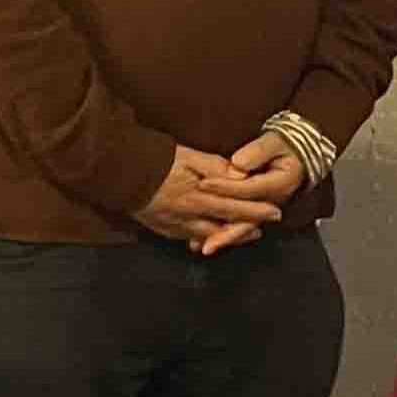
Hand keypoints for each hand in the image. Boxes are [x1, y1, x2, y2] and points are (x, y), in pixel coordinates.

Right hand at [136, 143, 290, 254]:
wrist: (120, 173)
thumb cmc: (159, 160)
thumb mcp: (191, 157)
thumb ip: (218, 168)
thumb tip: (243, 177)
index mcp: (201, 199)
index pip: (236, 209)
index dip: (258, 212)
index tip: (276, 213)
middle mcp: (190, 218)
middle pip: (225, 229)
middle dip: (245, 230)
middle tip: (261, 231)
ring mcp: (175, 226)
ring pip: (207, 238)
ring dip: (226, 238)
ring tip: (240, 235)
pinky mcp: (163, 229)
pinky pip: (187, 239)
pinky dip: (202, 239)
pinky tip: (209, 238)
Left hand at [194, 134, 309, 256]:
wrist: (297, 155)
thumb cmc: (285, 146)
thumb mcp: (274, 142)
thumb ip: (257, 152)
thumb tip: (237, 166)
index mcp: (281, 184)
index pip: (249, 189)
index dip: (226, 187)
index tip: (204, 183)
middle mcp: (275, 202)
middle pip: (249, 220)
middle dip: (225, 230)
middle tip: (204, 237)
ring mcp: (266, 209)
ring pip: (245, 227)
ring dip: (225, 238)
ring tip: (204, 248)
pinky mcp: (258, 211)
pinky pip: (242, 225)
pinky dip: (226, 234)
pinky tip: (208, 241)